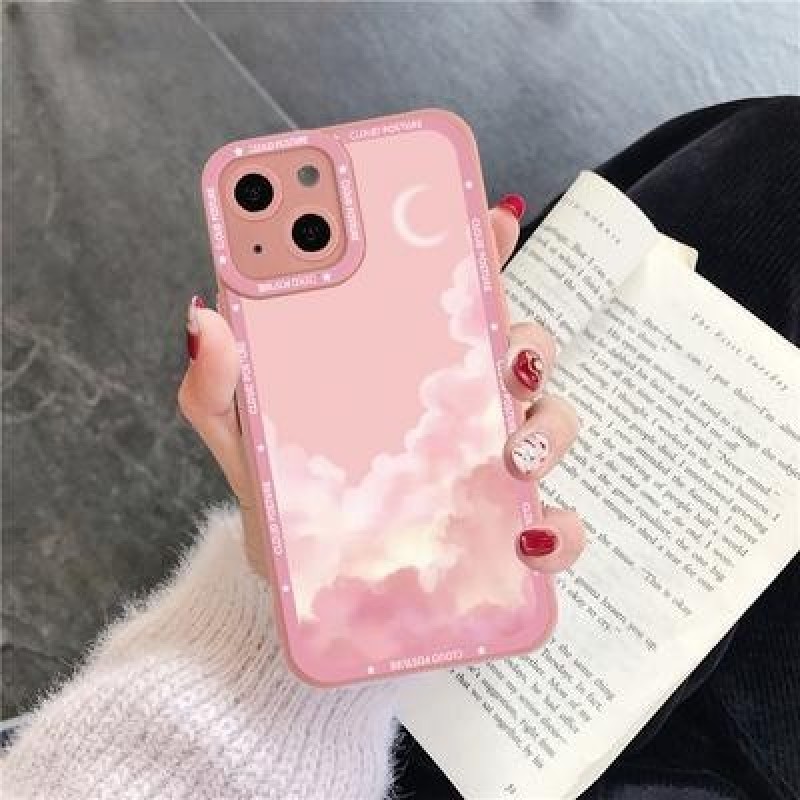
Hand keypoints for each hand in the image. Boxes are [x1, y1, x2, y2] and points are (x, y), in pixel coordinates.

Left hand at [178, 194, 583, 578]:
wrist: (294, 589)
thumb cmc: (276, 498)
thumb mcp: (240, 438)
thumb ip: (217, 385)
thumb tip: (203, 317)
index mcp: (398, 365)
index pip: (448, 294)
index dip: (479, 247)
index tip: (493, 217)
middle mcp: (452, 404)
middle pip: (517, 346)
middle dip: (529, 341)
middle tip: (507, 356)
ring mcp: (481, 464)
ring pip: (549, 420)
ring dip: (548, 428)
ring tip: (511, 456)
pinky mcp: (498, 528)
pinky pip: (552, 523)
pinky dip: (559, 529)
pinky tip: (531, 537)